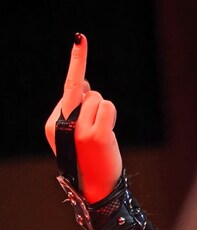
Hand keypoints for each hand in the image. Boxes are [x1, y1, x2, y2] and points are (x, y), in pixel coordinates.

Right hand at [44, 33, 121, 201]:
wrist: (97, 191)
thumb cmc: (89, 159)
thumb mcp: (77, 132)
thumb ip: (77, 107)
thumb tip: (86, 84)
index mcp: (53, 123)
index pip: (69, 87)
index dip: (78, 63)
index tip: (80, 39)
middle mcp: (62, 123)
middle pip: (86, 92)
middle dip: (94, 104)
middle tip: (93, 132)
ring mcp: (79, 129)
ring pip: (98, 99)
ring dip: (104, 114)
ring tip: (100, 138)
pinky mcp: (96, 136)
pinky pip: (107, 107)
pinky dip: (111, 116)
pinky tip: (107, 135)